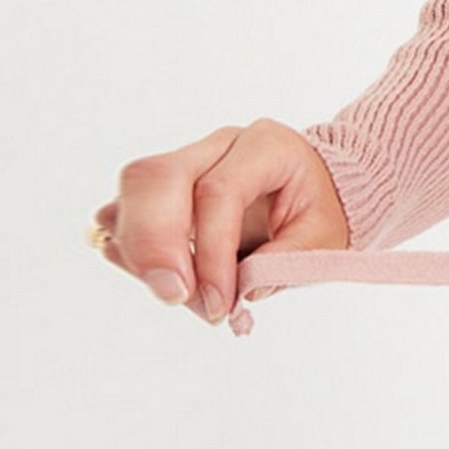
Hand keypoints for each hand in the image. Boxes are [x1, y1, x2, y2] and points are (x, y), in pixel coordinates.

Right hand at [87, 120, 350, 325]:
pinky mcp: (161, 187)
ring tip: (177, 294)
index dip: (211, 253)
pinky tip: (156, 278)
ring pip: (134, 190)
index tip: (218, 303)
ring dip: (140, 252)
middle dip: (156, 245)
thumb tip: (234, 294)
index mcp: (265, 146)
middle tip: (177, 298)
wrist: (314, 189)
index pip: (218, 191)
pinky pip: (125, 211)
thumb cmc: (318, 211)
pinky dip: (130, 249)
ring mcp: (185, 161)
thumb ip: (282, 265)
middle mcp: (219, 144)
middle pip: (158, 177)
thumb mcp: (323, 239)